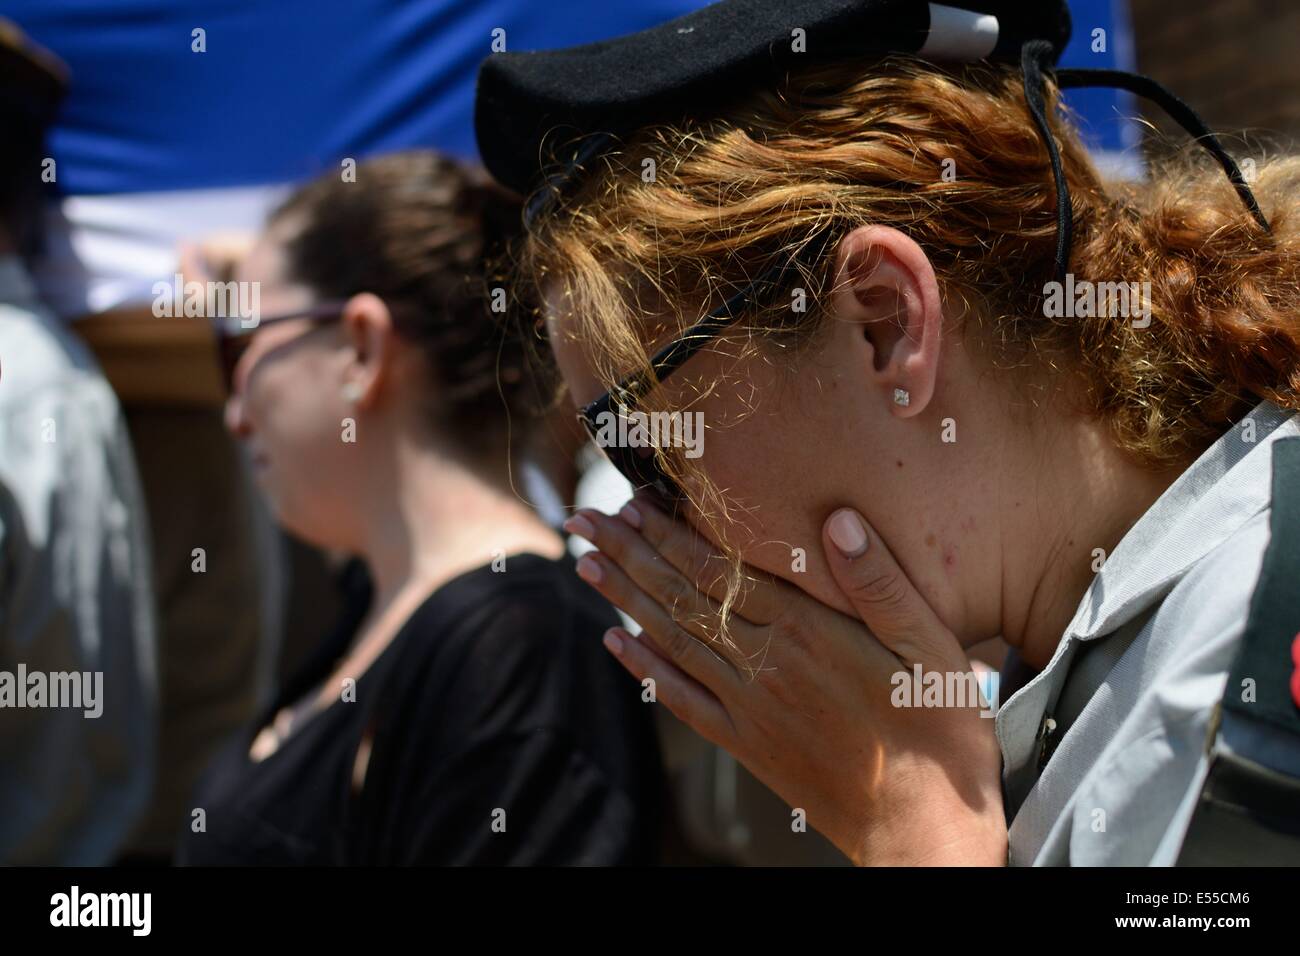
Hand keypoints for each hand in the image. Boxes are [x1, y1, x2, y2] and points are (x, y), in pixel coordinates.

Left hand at [564, 497, 1005, 864]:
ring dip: (624, 599)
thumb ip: (880, 583)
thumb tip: (836, 519)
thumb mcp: (932, 649)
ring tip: (586, 565)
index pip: (719, 570)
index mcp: (808, 633)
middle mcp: (766, 666)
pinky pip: (681, 700)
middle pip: (681, 598)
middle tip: (584, 519)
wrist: (923, 835)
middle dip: (628, 554)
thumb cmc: (940, 737)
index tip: (631, 502)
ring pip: (671, 641)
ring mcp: (749, 708)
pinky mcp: (747, 744)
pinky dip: (644, 669)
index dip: (669, 534)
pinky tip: (618, 644)